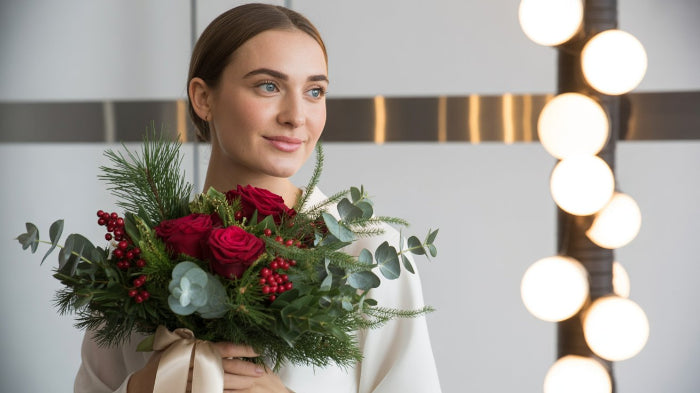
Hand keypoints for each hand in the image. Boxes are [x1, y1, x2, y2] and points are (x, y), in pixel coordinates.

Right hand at [128, 342, 288, 392]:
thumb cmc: (166, 358)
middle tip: (261, 370)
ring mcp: (192, 379)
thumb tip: (218, 341)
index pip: (223, 348)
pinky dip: (223, 392)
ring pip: (219, 381)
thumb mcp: (180, 345)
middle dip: (244, 368)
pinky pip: (209, 391)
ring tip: (253, 383)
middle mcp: (194, 362)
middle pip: (224, 365)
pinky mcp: (189, 390)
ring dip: (237, 383)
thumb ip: (198, 343)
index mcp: (195, 348)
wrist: (145, 380)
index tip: (258, 350)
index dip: (241, 349)